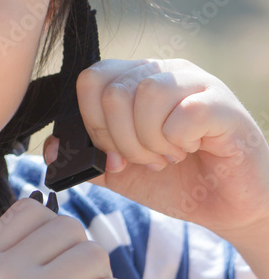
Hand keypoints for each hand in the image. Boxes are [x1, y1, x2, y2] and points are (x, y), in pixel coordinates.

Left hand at [44, 58, 268, 242]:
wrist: (227, 207)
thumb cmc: (177, 182)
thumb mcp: (122, 173)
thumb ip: (87, 158)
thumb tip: (50, 149)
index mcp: (136, 80)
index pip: (92, 79)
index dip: (92, 123)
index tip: (113, 156)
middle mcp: (165, 72)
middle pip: (114, 90)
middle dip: (122, 141)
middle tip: (147, 160)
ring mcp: (197, 83)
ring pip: (147, 95)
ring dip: (151, 142)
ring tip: (168, 156)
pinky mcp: (224, 105)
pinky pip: (184, 112)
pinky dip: (178, 141)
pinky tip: (191, 149)